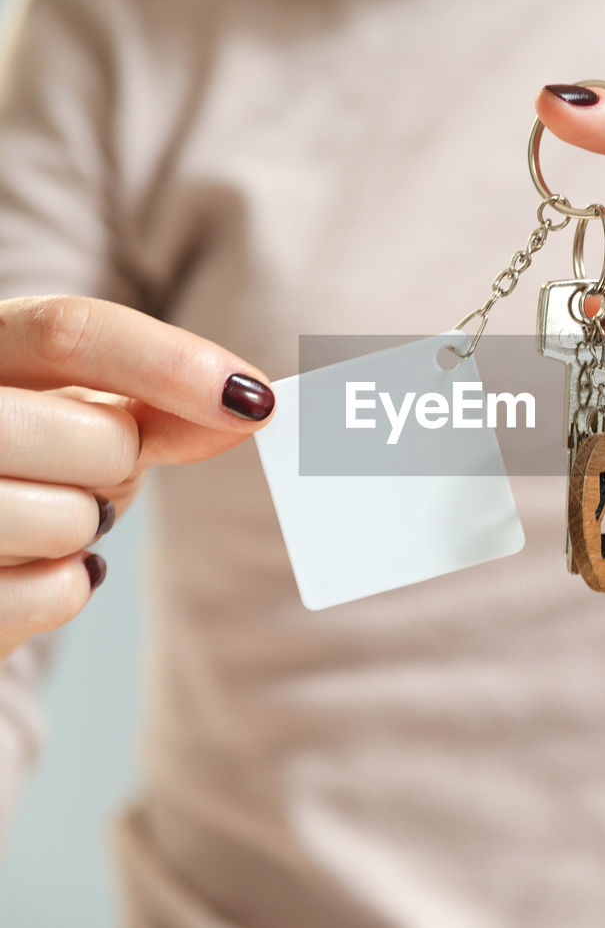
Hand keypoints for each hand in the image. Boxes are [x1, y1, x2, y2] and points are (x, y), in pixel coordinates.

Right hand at [0, 296, 275, 659]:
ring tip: (39, 517)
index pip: (68, 332)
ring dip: (82, 528)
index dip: (171, 364)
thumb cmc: (26, 461)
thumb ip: (159, 402)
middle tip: (88, 469)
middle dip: (119, 461)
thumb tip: (248, 402)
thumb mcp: (81, 415)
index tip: (255, 401)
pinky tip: (26, 568)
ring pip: (71, 521)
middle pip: (94, 435)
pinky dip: (63, 588)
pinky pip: (54, 594)